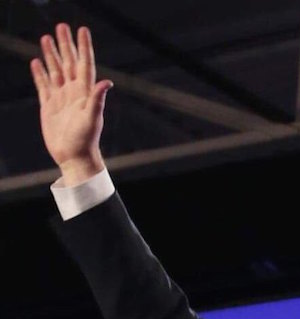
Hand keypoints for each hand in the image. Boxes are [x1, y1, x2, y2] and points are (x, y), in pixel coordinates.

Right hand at [30, 24, 110, 183]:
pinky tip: (37, 62)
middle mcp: (73, 91)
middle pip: (68, 62)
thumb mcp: (92, 118)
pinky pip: (43, 85)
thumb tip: (107, 82)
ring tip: (46, 38)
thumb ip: (97, 99)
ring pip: (55, 70)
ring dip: (51, 54)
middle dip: (65, 44)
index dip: (83, 46)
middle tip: (61, 26)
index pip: (84, 63)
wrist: (74, 156)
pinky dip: (40, 73)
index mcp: (85, 92)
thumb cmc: (86, 139)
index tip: (82, 30)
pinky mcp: (49, 106)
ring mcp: (61, 98)